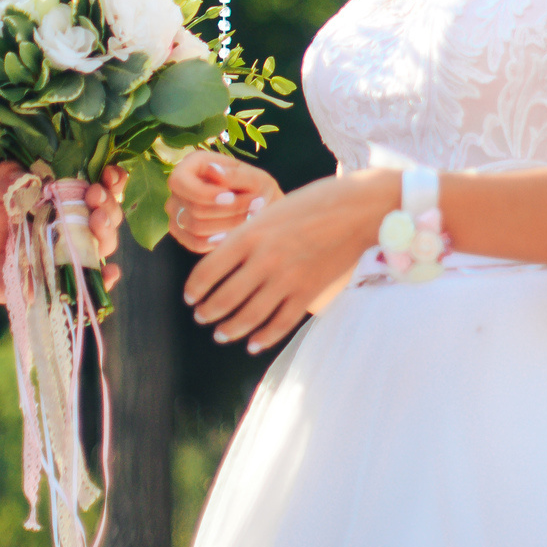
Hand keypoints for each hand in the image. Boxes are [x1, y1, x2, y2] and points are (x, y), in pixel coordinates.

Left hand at [0, 162, 128, 311]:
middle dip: (108, 202)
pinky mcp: (63, 278)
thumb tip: (30, 175)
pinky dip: (106, 276)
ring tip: (95, 222)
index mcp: (63, 198)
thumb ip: (7, 176)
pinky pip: (93, 280)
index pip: (99, 186)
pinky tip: (108, 271)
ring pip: (105, 242)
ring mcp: (71, 252)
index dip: (111, 180)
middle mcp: (74, 224)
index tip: (108, 174)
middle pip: (108, 213)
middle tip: (93, 195)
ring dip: (108, 231)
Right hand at [165, 151, 281, 254]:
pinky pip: (195, 243)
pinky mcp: (182, 232)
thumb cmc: (257, 189)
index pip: (179, 181)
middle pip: (193, 208)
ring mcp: (176, 210)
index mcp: (192, 164)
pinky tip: (234, 233)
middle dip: (227, 211)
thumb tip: (212, 170)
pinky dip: (217, 241)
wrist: (259, 210)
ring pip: (195, 227)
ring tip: (249, 218)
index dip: (204, 194)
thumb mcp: (255, 178)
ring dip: (227, 226)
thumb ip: (236, 175)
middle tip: (254, 207)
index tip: (231, 197)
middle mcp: (179, 186)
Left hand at [183, 168, 394, 354]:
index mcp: (250, 235)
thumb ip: (247, 236)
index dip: (194, 288)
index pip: (208, 270)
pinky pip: (280, 323)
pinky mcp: (308, 292)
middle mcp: (264, 259)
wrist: (357, 209)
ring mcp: (287, 279)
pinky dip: (263, 337)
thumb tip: (223, 260)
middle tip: (202, 317)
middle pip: (224, 298)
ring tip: (221, 334)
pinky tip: (253, 343)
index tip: (190, 297)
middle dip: (207, 312)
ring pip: (248, 316)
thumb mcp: (270, 211)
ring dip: (230, 329)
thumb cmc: (312, 203)